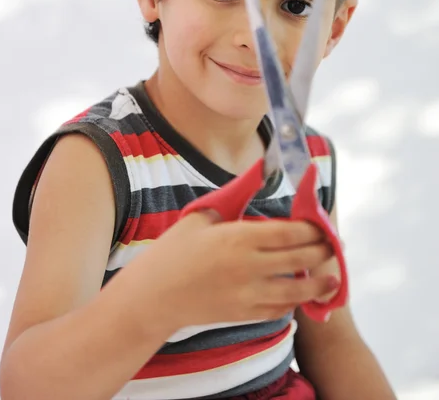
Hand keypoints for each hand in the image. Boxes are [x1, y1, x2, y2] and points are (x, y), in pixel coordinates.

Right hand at [135, 210, 338, 330]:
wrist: (153, 297)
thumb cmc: (173, 251)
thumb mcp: (202, 216)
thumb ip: (235, 193)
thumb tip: (260, 169)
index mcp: (239, 237)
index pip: (290, 232)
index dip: (312, 228)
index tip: (321, 224)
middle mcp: (249, 267)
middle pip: (300, 258)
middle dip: (322, 251)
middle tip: (333, 245)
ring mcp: (249, 294)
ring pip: (297, 290)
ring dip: (319, 283)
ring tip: (332, 278)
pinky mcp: (244, 315)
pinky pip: (280, 309)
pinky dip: (295, 302)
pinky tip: (301, 294)